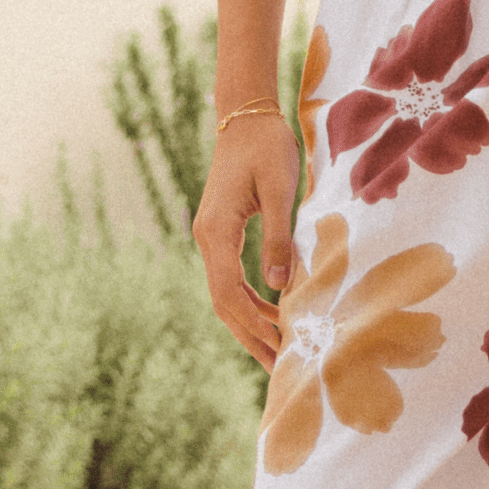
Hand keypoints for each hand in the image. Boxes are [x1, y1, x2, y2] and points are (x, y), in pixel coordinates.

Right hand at [192, 114, 299, 370]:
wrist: (246, 118)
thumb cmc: (267, 148)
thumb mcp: (280, 190)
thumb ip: (279, 238)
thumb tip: (279, 286)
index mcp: (217, 231)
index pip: (230, 292)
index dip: (254, 324)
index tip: (280, 346)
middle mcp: (207, 239)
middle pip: (223, 303)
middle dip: (250, 338)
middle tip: (280, 371)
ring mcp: (211, 238)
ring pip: (225, 296)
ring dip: (250, 326)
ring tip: (278, 356)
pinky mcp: (221, 235)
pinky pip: (231, 280)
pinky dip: (250, 305)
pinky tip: (272, 319)